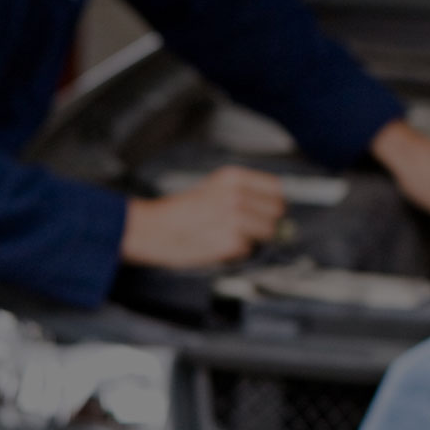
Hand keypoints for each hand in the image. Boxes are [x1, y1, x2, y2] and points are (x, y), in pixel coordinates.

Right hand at [121, 165, 285, 268]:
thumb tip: (275, 208)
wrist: (152, 229)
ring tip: (230, 235)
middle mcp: (237, 196)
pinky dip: (237, 251)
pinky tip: (218, 244)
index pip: (276, 189)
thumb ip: (244, 194)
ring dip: (253, 238)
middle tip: (248, 226)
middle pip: (277, 212)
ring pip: (268, 233)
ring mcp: (235, 219)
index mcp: (233, 178)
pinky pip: (249, 249)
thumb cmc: (179, 211)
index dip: (273, 202)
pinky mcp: (231, 242)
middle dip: (266, 221)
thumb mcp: (212, 188)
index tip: (268, 210)